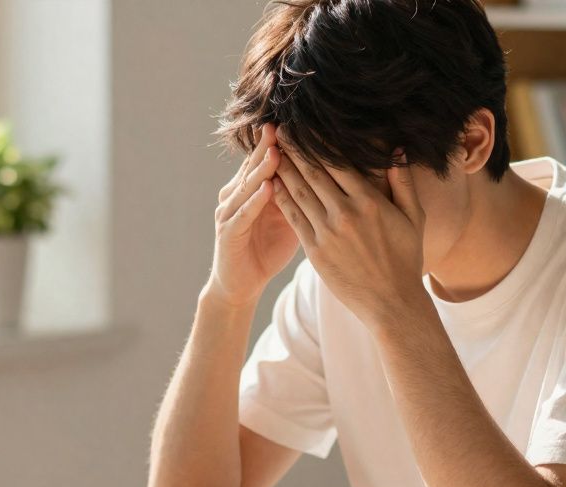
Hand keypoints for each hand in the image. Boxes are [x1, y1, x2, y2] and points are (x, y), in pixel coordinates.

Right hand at [209, 124, 299, 307]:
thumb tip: (337, 175)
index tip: (302, 124)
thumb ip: (305, 194)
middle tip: (284, 124)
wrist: (240, 284)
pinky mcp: (227, 233)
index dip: (283, 142)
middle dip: (269, 145)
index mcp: (253, 188)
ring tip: (277, 151)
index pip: (268, 159)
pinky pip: (242, 214)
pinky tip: (267, 189)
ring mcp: (229, 212)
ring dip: (262, 169)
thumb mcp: (292, 218)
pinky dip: (254, 202)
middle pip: (255, 165)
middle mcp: (237, 194)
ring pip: (247, 186)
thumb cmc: (268, 249)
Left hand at [272, 147, 425, 328]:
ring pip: (299, 192)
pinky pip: (293, 217)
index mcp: (369, 201)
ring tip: (270, 152)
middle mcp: (345, 213)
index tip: (304, 126)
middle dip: (294, 149)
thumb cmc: (405, 259)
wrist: (391, 302)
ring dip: (283, 169)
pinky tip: (270, 184)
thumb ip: (403, 182)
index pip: (338, 162)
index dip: (317, 142)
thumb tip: (397, 149)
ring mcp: (327, 232)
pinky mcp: (314, 251)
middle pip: (313, 172)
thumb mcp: (413, 218)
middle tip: (279, 130)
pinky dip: (280, 198)